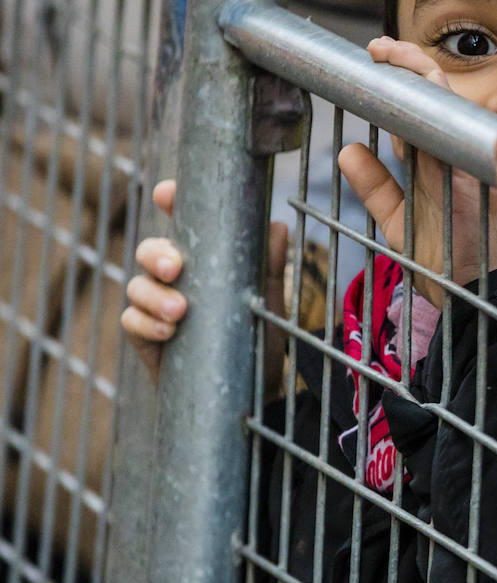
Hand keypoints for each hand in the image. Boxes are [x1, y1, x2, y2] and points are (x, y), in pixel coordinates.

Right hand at [121, 179, 287, 387]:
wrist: (253, 389)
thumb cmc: (260, 336)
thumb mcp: (268, 299)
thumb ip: (271, 264)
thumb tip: (278, 225)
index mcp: (204, 258)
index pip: (181, 222)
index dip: (169, 201)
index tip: (166, 193)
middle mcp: (176, 277)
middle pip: (148, 250)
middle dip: (156, 254)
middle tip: (176, 268)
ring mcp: (157, 305)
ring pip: (136, 285)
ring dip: (153, 295)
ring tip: (180, 311)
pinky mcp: (146, 336)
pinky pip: (131, 320)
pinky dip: (145, 323)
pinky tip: (168, 332)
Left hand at [339, 38, 496, 306]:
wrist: (480, 296)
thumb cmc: (448, 264)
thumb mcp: (399, 222)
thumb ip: (377, 188)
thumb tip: (347, 151)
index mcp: (434, 165)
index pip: (416, 113)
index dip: (399, 81)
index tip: (374, 57)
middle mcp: (450, 158)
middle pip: (432, 98)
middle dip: (407, 65)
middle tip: (379, 47)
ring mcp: (465, 163)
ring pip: (445, 106)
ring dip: (418, 76)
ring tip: (390, 54)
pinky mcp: (475, 173)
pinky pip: (458, 130)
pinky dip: (440, 105)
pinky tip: (422, 83)